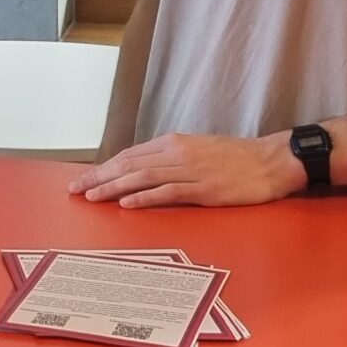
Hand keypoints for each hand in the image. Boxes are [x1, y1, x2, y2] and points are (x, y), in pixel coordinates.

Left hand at [69, 133, 306, 208]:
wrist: (271, 161)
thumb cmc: (236, 157)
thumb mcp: (198, 149)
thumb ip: (171, 158)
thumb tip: (144, 171)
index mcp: (174, 142)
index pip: (130, 155)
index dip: (104, 167)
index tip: (84, 178)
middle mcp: (177, 153)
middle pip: (129, 165)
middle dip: (99, 177)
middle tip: (75, 189)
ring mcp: (190, 171)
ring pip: (142, 177)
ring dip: (113, 187)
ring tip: (91, 196)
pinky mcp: (204, 189)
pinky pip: (168, 192)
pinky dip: (144, 197)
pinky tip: (126, 203)